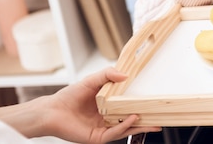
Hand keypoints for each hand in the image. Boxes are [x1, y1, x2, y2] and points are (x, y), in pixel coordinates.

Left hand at [42, 67, 160, 142]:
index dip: (141, 104)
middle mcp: (108, 118)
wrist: (52, 110)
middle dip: (146, 120)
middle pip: (131, 120)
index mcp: (108, 106)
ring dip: (140, 125)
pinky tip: (133, 118)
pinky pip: (115, 132)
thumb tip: (126, 75)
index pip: (128, 106)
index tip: (153, 101)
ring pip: (126, 128)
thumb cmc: (69, 96)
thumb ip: (108, 75)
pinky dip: (125, 126)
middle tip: (161, 117)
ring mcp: (104, 129)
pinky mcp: (98, 137)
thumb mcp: (92, 80)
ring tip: (152, 120)